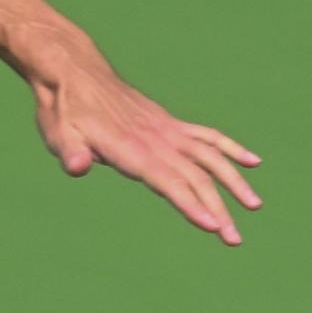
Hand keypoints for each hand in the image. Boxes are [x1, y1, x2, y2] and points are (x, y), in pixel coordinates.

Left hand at [34, 63, 264, 242]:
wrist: (74, 72)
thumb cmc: (63, 109)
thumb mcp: (57, 133)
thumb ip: (70, 152)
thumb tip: (77, 167)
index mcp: (130, 148)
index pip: (166, 181)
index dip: (189, 204)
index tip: (212, 226)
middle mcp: (156, 139)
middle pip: (194, 177)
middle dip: (217, 209)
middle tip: (234, 240)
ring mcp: (167, 130)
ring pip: (209, 157)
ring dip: (233, 182)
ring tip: (255, 206)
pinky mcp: (170, 123)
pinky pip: (207, 136)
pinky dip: (230, 149)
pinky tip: (253, 162)